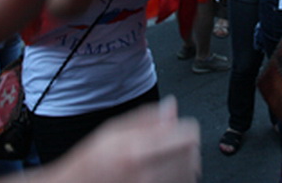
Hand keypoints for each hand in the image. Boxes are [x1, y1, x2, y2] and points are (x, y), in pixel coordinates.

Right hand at [41, 97, 199, 182]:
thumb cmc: (89, 163)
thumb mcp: (112, 131)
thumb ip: (146, 118)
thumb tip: (171, 106)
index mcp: (135, 150)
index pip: (186, 136)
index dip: (186, 128)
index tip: (180, 128)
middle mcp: (145, 173)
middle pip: (191, 154)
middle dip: (186, 145)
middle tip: (173, 142)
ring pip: (189, 172)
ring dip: (185, 162)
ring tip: (168, 158)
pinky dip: (180, 177)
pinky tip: (166, 172)